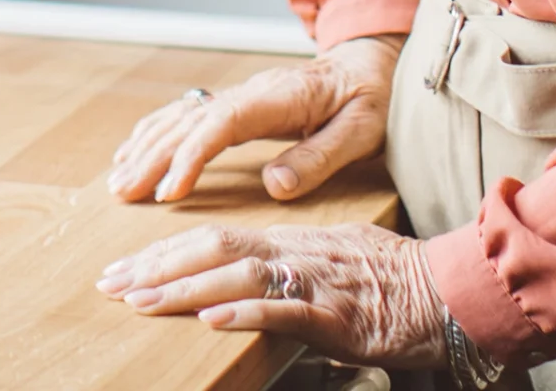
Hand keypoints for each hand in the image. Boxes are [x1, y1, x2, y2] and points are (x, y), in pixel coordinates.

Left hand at [97, 219, 448, 368]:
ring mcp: (312, 279)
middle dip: (155, 265)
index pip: (215, 237)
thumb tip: (246, 288)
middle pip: (213, 246)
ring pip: (236, 271)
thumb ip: (287, 273)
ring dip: (182, 287)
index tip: (123, 268)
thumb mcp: (331, 267)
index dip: (165, 253)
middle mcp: (293, 251)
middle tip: (109, 281)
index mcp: (290, 241)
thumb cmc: (392, 281)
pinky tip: (211, 318)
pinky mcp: (334, 311)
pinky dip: (244, 310)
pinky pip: (283, 308)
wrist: (446, 288)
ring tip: (139, 299)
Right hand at [106, 35, 405, 203]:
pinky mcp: (239, 100)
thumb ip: (318, 158)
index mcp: (280, 97)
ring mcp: (243, 93)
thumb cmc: (368, 98)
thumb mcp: (360, 131)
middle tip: (122, 193)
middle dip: (154, 156)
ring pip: (185, 115)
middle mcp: (253, 91)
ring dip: (148, 144)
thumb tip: (273, 185)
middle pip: (192, 120)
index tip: (169, 192)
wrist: (369, 61)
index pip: (223, 123)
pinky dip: (158, 129)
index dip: (191, 155)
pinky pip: (190, 113)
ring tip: (118, 178)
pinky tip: (135, 149)